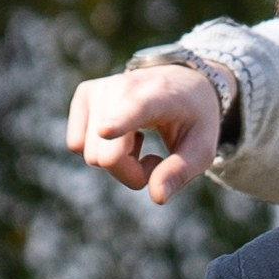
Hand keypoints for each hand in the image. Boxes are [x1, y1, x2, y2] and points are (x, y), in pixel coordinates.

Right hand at [63, 61, 224, 206]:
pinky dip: (99, 151)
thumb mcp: (202, 149)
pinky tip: (122, 135)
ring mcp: (99, 88)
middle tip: (156, 160)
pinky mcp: (83, 94)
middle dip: (130, 173)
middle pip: (107, 158)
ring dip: (117, 163)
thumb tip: (157, 197)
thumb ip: (180, 172)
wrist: (183, 81)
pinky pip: (77, 145)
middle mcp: (123, 86)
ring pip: (91, 155)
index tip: (105, 131)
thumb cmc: (195, 119)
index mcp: (159, 97)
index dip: (118, 124)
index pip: (135, 111)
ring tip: (140, 142)